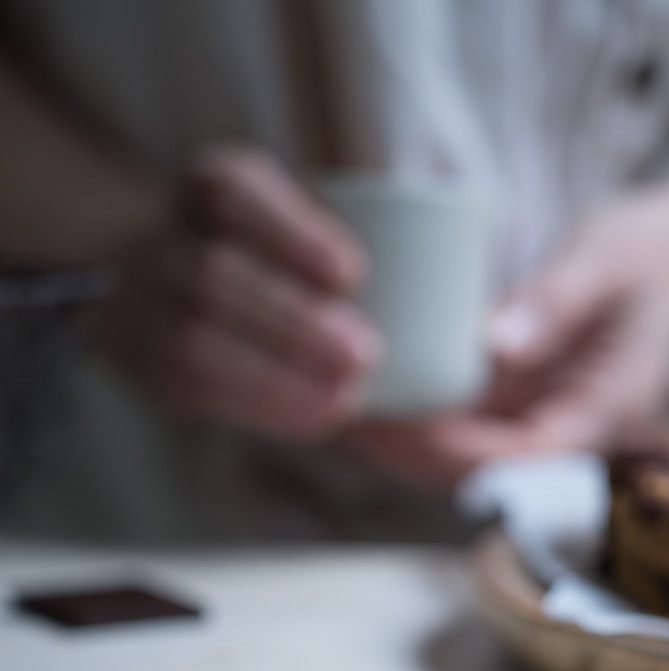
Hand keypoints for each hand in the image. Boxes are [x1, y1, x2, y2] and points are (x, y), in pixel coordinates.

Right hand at [93, 145, 382, 436]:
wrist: (161, 287)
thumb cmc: (271, 256)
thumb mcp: (292, 222)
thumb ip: (357, 246)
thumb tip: (461, 305)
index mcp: (208, 190)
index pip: (234, 195)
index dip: (291, 232)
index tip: (353, 273)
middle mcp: (165, 242)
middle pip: (216, 276)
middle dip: (292, 319)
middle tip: (365, 354)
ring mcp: (146, 308)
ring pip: (196, 343)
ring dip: (276, 375)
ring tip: (345, 400)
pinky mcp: (149, 368)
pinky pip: (197, 392)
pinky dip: (260, 408)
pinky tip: (316, 421)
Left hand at [349, 184, 668, 486]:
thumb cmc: (655, 249)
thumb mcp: (611, 258)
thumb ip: (559, 301)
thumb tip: (495, 346)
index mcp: (605, 414)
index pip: (518, 461)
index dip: (447, 452)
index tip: (386, 423)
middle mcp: (569, 432)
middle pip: (478, 471)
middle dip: (406, 453)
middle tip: (335, 412)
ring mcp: (542, 420)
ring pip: (462, 455)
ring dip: (401, 439)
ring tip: (333, 401)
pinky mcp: (520, 402)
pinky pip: (462, 423)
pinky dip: (416, 411)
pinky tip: (367, 384)